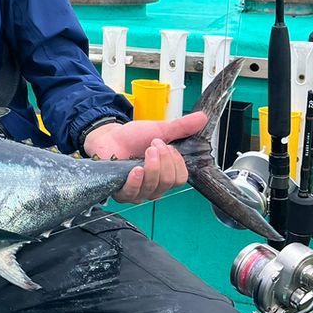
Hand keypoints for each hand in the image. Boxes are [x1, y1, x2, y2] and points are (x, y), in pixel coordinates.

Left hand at [82, 111, 207, 203]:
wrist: (109, 137)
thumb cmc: (133, 137)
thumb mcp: (159, 129)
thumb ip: (181, 127)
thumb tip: (203, 117)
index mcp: (166, 173)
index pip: (181, 178)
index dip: (176, 162)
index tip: (167, 146)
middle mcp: (155, 186)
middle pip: (168, 182)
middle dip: (163, 160)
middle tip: (152, 145)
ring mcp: (139, 191)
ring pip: (153, 188)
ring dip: (151, 167)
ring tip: (144, 151)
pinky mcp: (122, 193)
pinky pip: (134, 194)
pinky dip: (136, 181)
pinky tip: (135, 170)